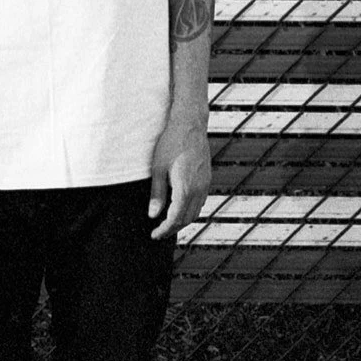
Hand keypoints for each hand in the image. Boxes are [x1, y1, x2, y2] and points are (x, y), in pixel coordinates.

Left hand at [148, 121, 210, 241]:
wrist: (190, 125)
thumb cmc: (171, 144)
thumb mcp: (158, 168)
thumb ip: (157, 194)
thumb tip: (153, 215)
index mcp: (185, 188)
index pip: (175, 218)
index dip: (164, 229)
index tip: (154, 235)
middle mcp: (198, 189)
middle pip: (187, 219)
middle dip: (172, 229)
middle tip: (158, 233)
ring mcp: (205, 184)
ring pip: (196, 212)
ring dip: (182, 221)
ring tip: (168, 224)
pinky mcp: (207, 179)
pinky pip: (200, 202)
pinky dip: (190, 211)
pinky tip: (180, 209)